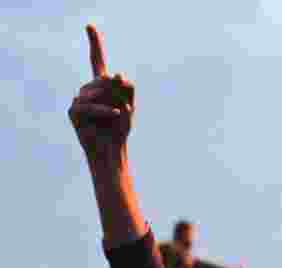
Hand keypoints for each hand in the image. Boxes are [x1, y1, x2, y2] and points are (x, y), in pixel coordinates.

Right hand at [68, 25, 134, 165]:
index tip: (89, 26)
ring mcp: (79, 99)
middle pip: (104, 79)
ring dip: (110, 100)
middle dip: (116, 91)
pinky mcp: (74, 111)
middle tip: (123, 105)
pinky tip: (115, 113)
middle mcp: (88, 89)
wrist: (111, 150)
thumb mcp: (129, 106)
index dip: (94, 43)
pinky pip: (88, 105)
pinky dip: (103, 109)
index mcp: (103, 86)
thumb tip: (118, 74)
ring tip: (117, 113)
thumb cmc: (120, 129)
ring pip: (95, 90)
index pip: (97, 60)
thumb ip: (126, 90)